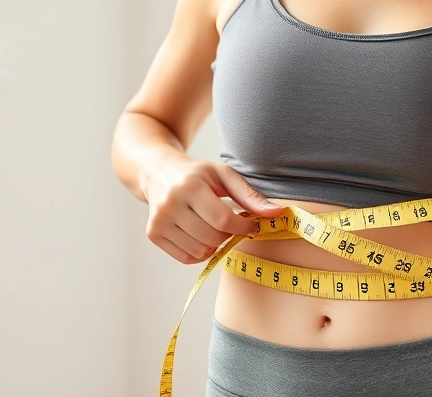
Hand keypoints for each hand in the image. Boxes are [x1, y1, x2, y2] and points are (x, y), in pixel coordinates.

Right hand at [141, 158, 285, 263]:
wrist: (158, 173)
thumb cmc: (197, 174)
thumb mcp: (224, 175)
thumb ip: (250, 195)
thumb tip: (278, 213)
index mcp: (189, 186)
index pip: (223, 219)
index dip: (243, 227)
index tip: (251, 225)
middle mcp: (170, 205)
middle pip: (212, 238)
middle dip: (229, 235)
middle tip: (230, 224)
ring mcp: (159, 221)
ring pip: (200, 251)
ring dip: (214, 244)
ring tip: (213, 226)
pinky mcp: (153, 234)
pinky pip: (186, 258)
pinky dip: (200, 252)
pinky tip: (200, 234)